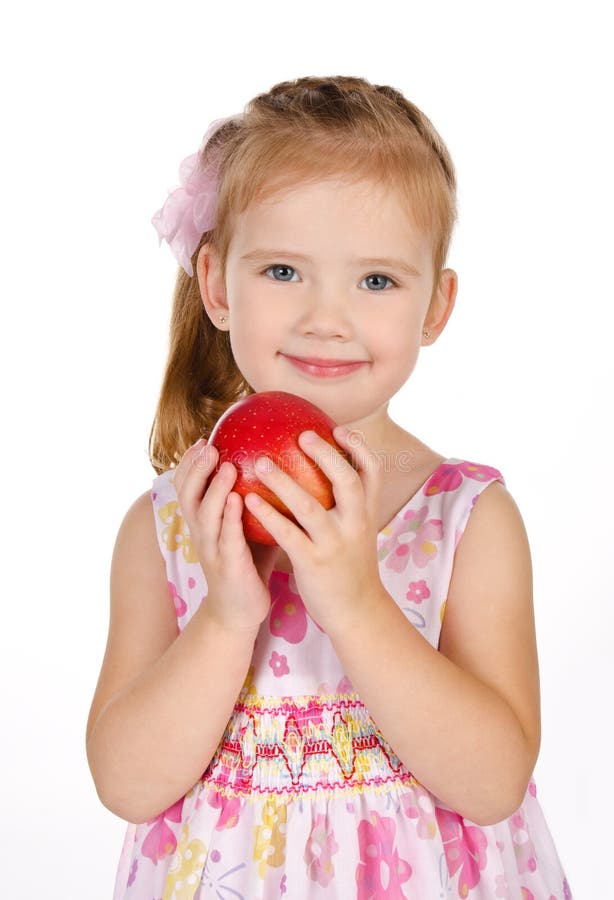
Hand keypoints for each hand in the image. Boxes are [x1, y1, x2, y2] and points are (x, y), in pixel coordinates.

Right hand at [172, 438, 277, 633]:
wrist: (239, 611)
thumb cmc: (248, 563)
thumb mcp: (247, 527)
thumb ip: (254, 499)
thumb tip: (277, 466)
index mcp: (203, 522)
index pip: (188, 487)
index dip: (190, 464)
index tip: (202, 440)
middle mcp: (201, 533)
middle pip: (187, 495)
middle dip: (195, 469)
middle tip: (209, 446)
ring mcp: (212, 550)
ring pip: (204, 515)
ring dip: (214, 489)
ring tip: (225, 465)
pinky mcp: (228, 567)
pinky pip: (227, 539)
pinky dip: (230, 519)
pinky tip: (239, 501)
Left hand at [243, 427, 385, 633]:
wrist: (357, 612)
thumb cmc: (349, 565)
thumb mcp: (357, 531)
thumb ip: (347, 504)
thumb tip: (327, 471)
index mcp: (367, 513)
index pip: (373, 472)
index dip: (359, 448)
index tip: (339, 429)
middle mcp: (355, 524)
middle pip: (347, 480)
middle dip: (326, 455)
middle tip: (301, 435)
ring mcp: (334, 544)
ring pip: (310, 506)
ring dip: (283, 482)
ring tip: (260, 462)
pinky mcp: (313, 563)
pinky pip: (287, 534)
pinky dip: (268, 515)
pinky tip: (248, 500)